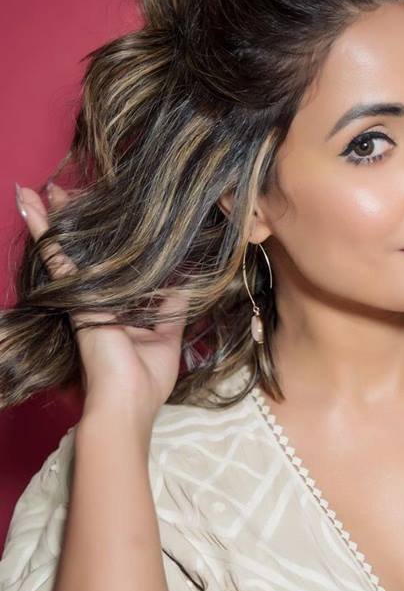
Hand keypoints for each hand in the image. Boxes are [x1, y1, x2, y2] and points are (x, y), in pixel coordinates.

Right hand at [16, 182, 190, 425]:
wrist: (123, 401)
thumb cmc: (146, 379)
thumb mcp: (168, 339)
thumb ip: (172, 309)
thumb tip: (186, 282)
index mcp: (122, 309)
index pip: (119, 266)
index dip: (117, 242)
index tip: (117, 217)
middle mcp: (101, 300)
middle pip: (91, 253)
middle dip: (81, 223)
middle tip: (70, 193)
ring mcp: (84, 297)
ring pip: (70, 249)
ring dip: (58, 219)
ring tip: (50, 189)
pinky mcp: (74, 297)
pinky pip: (57, 257)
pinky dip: (44, 231)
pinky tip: (31, 203)